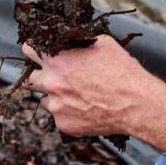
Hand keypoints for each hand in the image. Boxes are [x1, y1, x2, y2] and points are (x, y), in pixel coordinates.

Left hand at [22, 36, 165, 160]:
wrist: (136, 104)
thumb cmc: (123, 72)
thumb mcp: (103, 44)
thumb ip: (79, 42)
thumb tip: (70, 40)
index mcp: (57, 59)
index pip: (29, 50)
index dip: (35, 51)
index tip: (39, 55)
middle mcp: (51, 82)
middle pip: (31, 79)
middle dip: (41, 77)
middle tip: (57, 79)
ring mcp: (56, 106)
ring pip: (45, 101)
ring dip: (55, 98)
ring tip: (77, 97)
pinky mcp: (63, 124)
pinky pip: (59, 118)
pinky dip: (68, 114)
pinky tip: (84, 110)